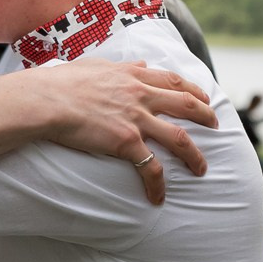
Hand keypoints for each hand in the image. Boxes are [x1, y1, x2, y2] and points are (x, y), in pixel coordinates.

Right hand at [27, 60, 217, 202]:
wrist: (46, 100)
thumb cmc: (61, 83)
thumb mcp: (96, 65)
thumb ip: (121, 66)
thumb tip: (139, 63)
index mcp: (133, 75)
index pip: (172, 80)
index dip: (193, 89)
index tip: (203, 96)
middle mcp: (140, 95)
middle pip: (187, 105)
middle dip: (206, 116)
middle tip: (216, 126)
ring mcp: (136, 119)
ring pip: (180, 139)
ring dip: (195, 156)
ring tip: (202, 169)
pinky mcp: (126, 142)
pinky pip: (150, 168)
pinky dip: (158, 185)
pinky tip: (158, 198)